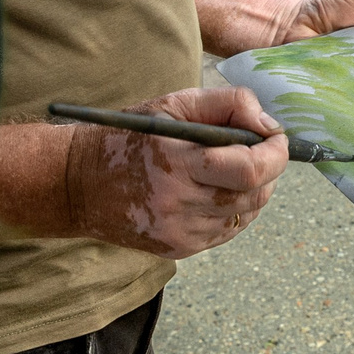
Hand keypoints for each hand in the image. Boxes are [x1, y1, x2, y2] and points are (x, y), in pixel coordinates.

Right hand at [64, 85, 288, 258]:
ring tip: (232, 168)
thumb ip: (227, 104)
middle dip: (269, 169)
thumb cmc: (130, 137)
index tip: (276, 138)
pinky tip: (214, 191)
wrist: (78, 185)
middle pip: (255, 194)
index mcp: (178, 162)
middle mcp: (180, 203)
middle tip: (258, 150)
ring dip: (253, 190)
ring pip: (246, 214)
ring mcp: (180, 231)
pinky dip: (233, 209)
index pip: (251, 169)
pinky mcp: (178, 248)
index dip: (276, 153)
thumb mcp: (173, 105)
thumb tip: (269, 124)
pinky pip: (227, 230)